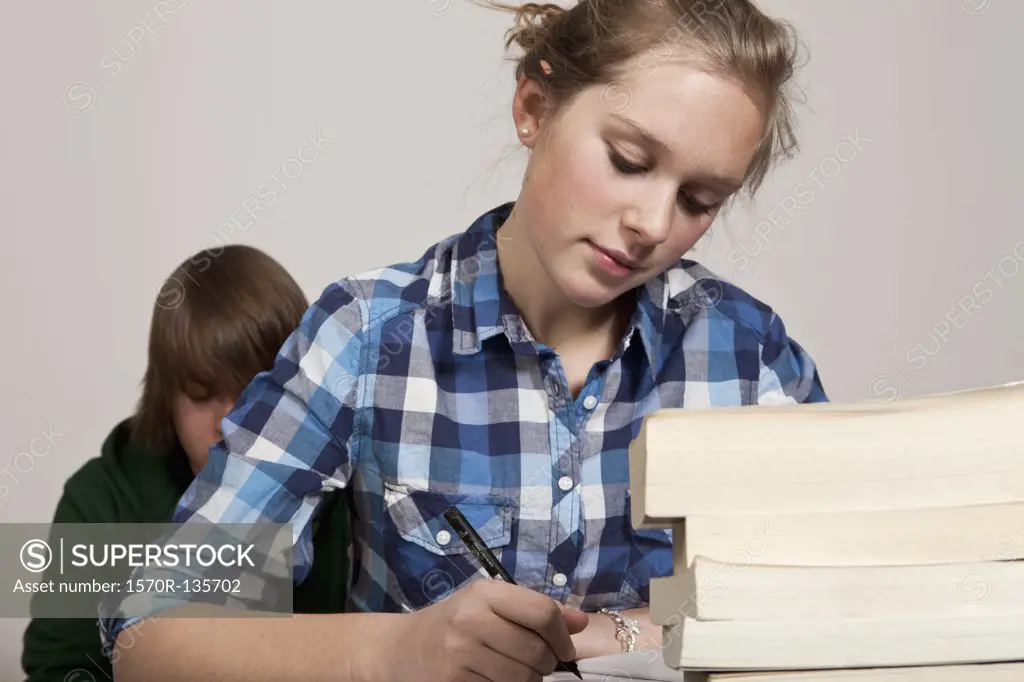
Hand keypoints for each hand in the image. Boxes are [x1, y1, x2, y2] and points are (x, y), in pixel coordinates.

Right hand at [383, 579, 588, 681]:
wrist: (399, 650)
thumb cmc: (453, 624)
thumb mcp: (489, 606)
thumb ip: (535, 611)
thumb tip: (582, 621)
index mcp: (485, 592)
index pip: (542, 612)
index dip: (562, 636)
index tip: (565, 649)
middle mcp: (471, 618)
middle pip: (537, 651)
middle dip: (547, 664)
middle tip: (539, 664)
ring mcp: (460, 651)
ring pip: (523, 677)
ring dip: (529, 680)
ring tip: (515, 672)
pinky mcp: (453, 679)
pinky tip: (493, 679)